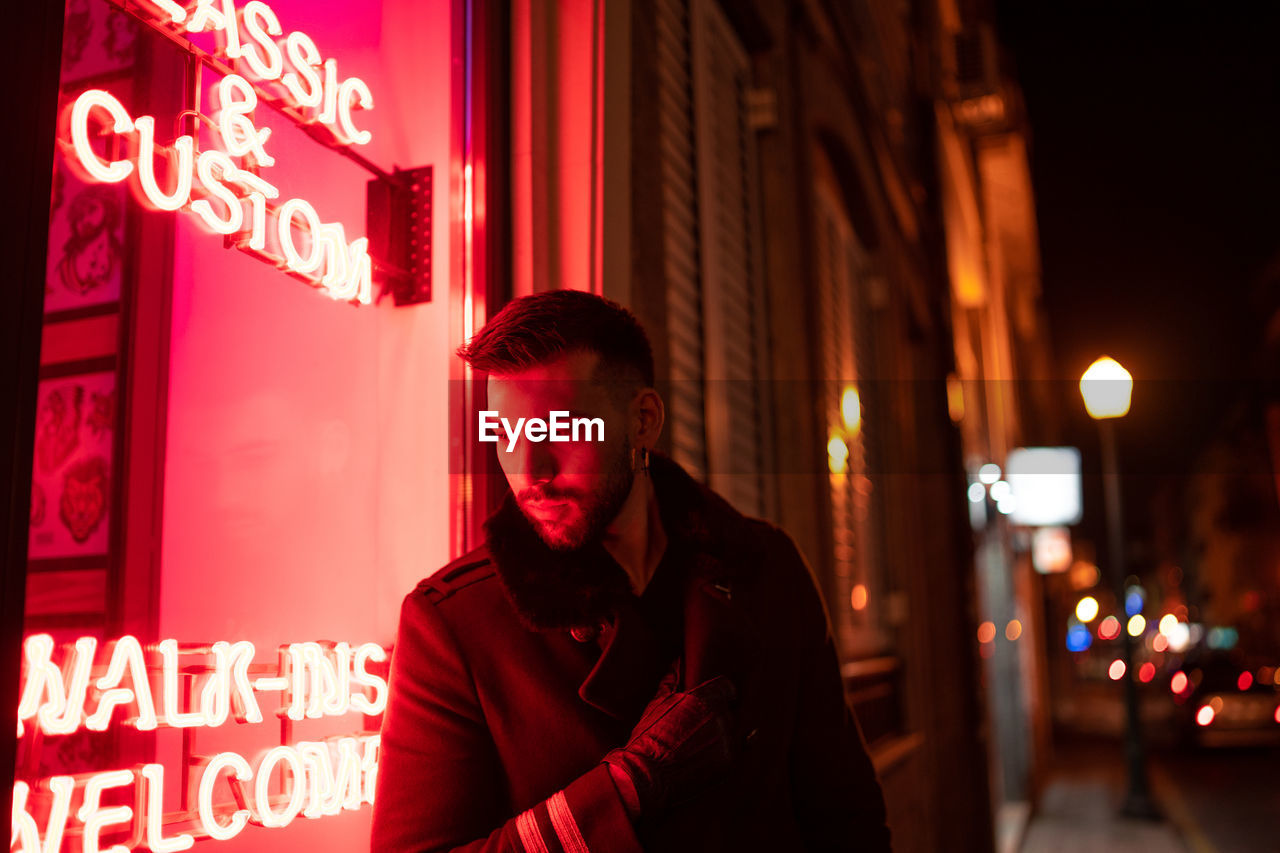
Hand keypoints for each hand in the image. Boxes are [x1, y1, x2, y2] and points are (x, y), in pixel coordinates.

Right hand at [603, 670, 735, 819]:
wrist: (648, 777)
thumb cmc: (649, 738)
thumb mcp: (656, 704)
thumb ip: (671, 680)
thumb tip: (677, 661)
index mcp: (704, 698)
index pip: (728, 687)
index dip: (723, 693)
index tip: (718, 699)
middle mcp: (720, 716)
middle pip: (730, 709)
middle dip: (720, 714)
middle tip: (705, 723)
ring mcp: (727, 739)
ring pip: (734, 729)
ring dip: (724, 732)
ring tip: (706, 741)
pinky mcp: (731, 761)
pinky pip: (740, 749)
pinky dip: (733, 747)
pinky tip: (731, 746)